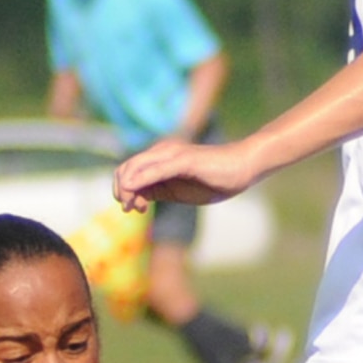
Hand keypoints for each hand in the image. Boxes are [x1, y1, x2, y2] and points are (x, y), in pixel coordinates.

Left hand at [114, 135, 255, 209]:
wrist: (242, 168)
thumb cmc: (214, 180)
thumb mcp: (178, 190)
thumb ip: (158, 190)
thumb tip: (138, 198)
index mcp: (160, 159)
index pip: (128, 170)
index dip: (123, 191)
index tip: (134, 209)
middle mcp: (162, 152)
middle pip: (126, 169)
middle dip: (120, 192)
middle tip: (129, 209)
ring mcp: (171, 154)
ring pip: (135, 168)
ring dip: (127, 189)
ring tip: (133, 207)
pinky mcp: (183, 160)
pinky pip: (155, 170)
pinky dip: (141, 181)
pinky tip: (136, 195)